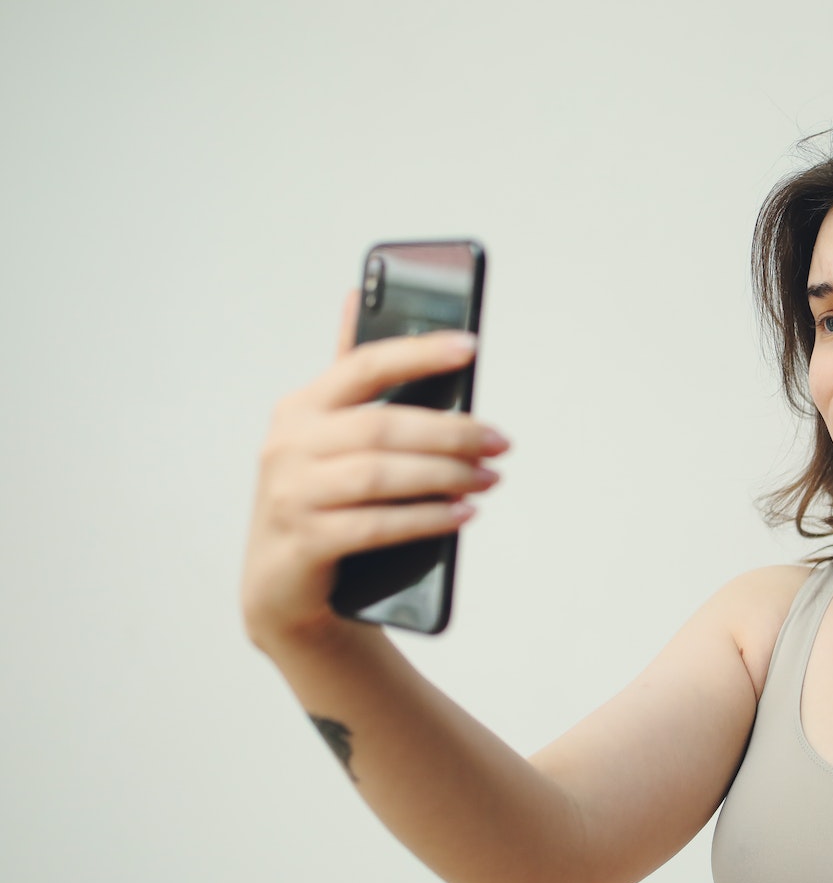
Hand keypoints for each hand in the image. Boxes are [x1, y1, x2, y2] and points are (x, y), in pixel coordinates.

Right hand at [240, 292, 508, 650]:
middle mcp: (288, 445)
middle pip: (382, 426)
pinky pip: (377, 525)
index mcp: (301, 408)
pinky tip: (462, 515)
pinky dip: (426, 519)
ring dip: (446, 476)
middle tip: (500, 442)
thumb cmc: (322, 501)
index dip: (417, 352)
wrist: (282, 589)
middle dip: (451, 433)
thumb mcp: (329, 437)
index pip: (363, 365)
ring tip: (489, 479)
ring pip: (381, 474)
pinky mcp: (303, 542)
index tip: (470, 347)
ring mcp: (291, 494)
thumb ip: (349, 376)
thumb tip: (355, 294)